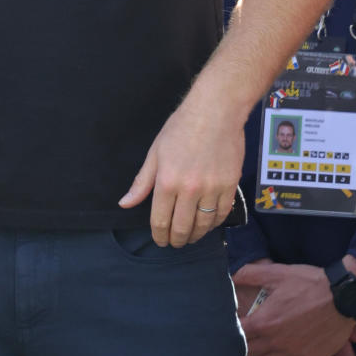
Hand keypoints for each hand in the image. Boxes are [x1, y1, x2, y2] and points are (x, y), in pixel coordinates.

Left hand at [119, 99, 242, 246]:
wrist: (216, 112)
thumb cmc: (181, 128)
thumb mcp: (154, 153)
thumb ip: (141, 183)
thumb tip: (125, 204)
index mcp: (167, 182)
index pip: (160, 220)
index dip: (159, 235)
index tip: (160, 240)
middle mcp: (190, 190)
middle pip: (182, 228)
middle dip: (177, 240)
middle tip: (174, 243)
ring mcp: (212, 189)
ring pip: (204, 224)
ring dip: (196, 235)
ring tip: (190, 236)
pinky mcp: (230, 186)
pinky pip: (222, 214)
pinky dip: (214, 223)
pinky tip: (208, 223)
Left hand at [235, 259, 355, 355]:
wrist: (343, 297)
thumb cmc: (309, 283)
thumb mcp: (277, 273)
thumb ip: (249, 273)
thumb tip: (230, 274)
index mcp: (263, 321)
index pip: (237, 332)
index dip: (234, 327)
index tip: (237, 321)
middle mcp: (274, 341)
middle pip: (248, 350)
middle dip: (246, 340)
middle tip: (251, 332)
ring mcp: (291, 353)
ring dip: (261, 353)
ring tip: (265, 342)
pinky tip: (280, 354)